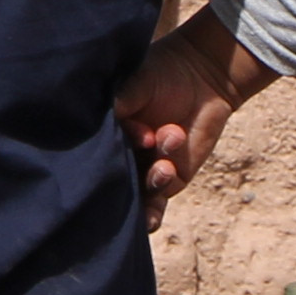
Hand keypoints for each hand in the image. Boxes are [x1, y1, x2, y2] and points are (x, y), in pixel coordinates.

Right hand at [116, 12, 274, 225]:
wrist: (203, 77)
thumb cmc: (161, 74)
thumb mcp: (134, 85)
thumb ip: (115, 105)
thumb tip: (92, 122)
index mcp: (106, 131)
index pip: (96, 150)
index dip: (114, 150)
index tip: (143, 133)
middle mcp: (121, 152)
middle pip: (111, 177)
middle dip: (122, 179)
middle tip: (144, 157)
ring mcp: (144, 167)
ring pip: (135, 191)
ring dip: (150, 181)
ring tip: (166, 164)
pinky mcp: (170, 179)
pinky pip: (156, 202)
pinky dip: (151, 214)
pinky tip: (150, 220)